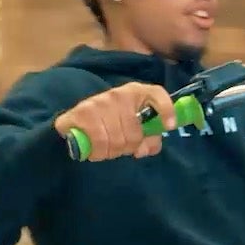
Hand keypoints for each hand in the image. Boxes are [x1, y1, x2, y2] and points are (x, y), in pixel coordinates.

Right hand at [52, 83, 177, 160]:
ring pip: (118, 140)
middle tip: (119, 147)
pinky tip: (96, 150)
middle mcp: (118, 94)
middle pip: (135, 134)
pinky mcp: (82, 112)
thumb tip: (146, 149)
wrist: (73, 121)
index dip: (166, 109)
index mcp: (135, 92)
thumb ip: (148, 139)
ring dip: (112, 152)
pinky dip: (99, 152)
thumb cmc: (109, 123)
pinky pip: (100, 142)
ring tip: (106, 149)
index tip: (170, 126)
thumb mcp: (132, 127)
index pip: (156, 93)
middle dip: (128, 148)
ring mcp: (99, 101)